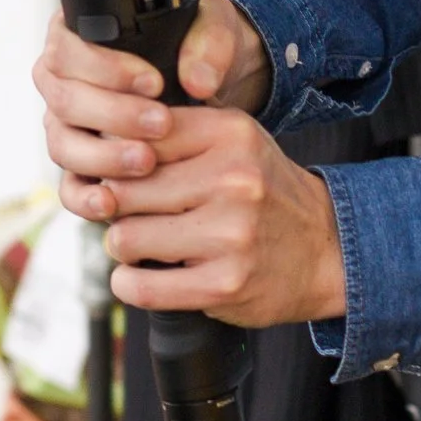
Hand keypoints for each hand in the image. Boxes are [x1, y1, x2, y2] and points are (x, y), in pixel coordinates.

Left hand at [33, 1, 345, 330]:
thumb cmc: (262, 193)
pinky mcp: (225, 284)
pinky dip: (130, 284)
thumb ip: (172, 136)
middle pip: (123, 190)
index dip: (115, 160)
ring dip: (123, 246)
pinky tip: (143, 277)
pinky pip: (142, 286)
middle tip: (130, 214)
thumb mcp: (232, 144)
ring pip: (125, 238)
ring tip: (144, 245)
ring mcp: (231, 234)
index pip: (136, 138)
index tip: (120, 175)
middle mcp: (233, 179)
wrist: (326, 249)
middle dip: (116, 207)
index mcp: (230, 134)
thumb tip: (95, 145)